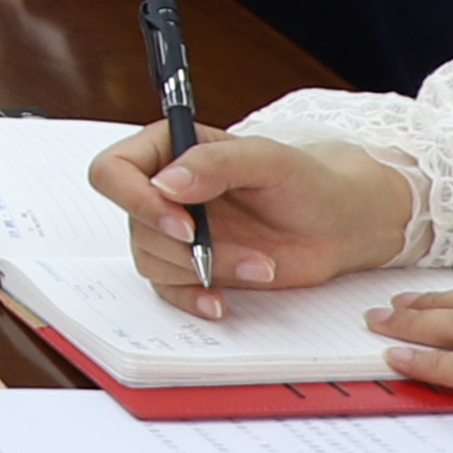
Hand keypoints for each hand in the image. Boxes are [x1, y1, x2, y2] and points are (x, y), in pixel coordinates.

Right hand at [83, 129, 421, 312]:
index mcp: (170, 150)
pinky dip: (192, 299)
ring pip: (152, 260)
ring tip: (259, 265)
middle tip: (217, 248)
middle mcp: (165, 191)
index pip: (114, 171)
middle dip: (182, 244)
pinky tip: (220, 302)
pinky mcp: (192, 268)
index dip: (134, 199)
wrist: (338, 228)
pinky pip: (168, 291)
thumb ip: (216, 162)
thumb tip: (166, 184)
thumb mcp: (268, 159)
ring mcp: (177, 232)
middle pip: (134, 223)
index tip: (181, 221)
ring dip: (205, 269)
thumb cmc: (306, 182)